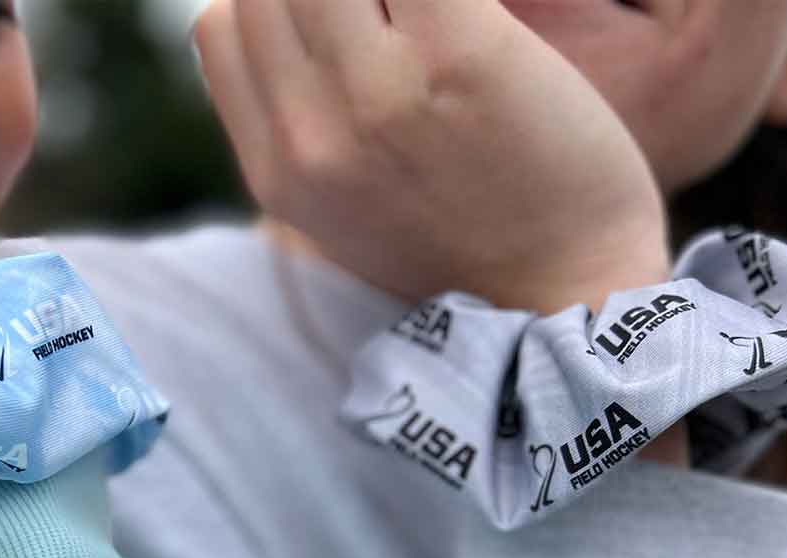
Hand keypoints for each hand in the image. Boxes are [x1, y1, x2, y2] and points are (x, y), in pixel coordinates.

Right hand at [195, 0, 669, 312]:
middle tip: (398, 24)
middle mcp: (312, 134)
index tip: (346, 23)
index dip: (282, 4)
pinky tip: (473, 13)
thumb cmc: (468, 248)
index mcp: (280, 173)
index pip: (224, 24)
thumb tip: (300, 40)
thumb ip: (308, 135)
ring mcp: (380, 91)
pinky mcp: (463, 51)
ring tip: (432, 23)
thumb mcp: (348, 217)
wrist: (562, 299)